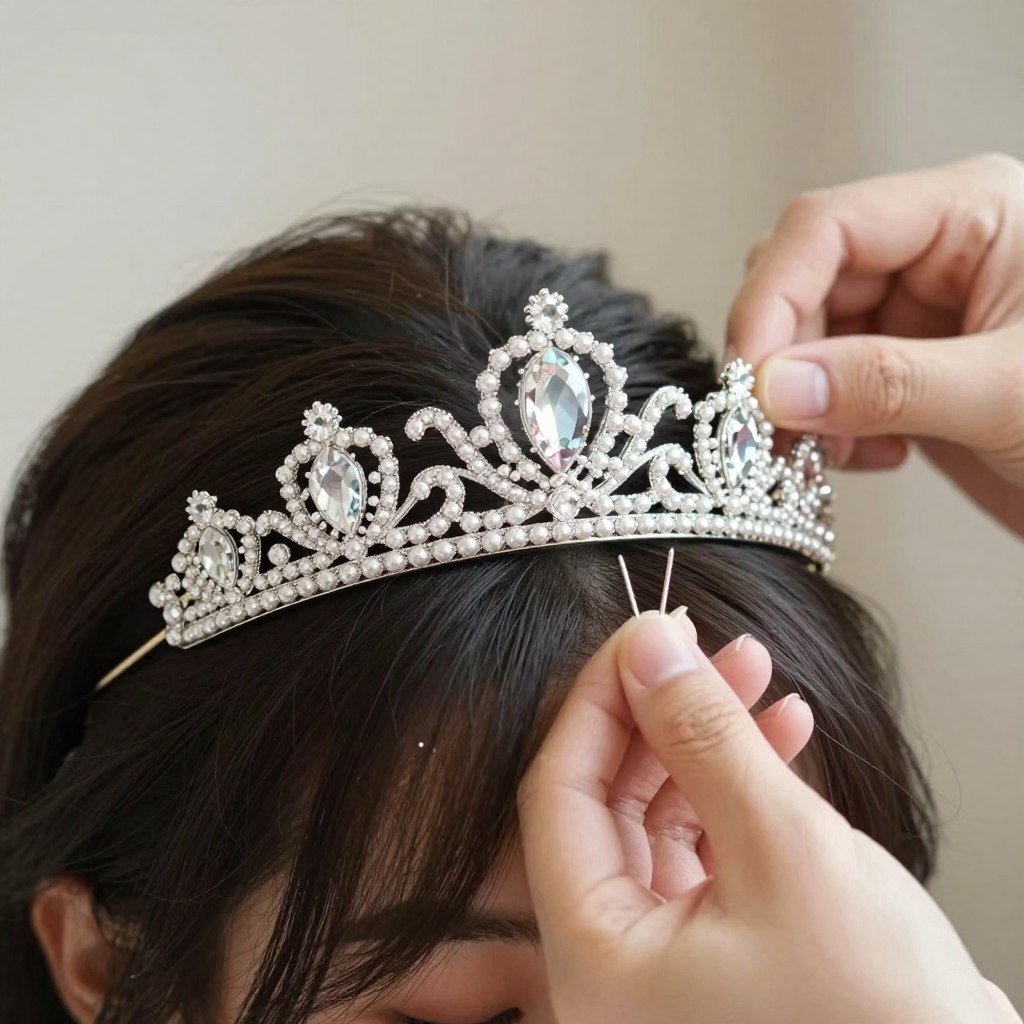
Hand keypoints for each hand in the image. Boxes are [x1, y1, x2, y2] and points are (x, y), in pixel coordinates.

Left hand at [518, 613, 1018, 1023]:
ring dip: (707, 745)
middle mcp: (614, 969)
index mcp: (594, 959)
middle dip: (663, 715)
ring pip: (660, 820)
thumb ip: (705, 738)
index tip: (646, 635)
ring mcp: (666, 968)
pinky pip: (706, 852)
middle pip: (609, 802)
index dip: (600, 700)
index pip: (560, 792)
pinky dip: (737, 793)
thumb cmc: (881, 1019)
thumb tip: (651, 647)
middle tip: (708, 650)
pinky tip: (780, 738)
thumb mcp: (785, 851)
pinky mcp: (720, 959)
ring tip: (757, 680)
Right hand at [727, 153, 1023, 535]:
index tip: (749, 379)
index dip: (772, 299)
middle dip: (782, 358)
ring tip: (833, 454)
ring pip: (810, 338)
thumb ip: (888, 384)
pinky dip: (829, 427)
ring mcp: (923, 314)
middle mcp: (938, 253)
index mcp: (971, 214)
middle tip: (771, 431)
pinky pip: (833, 384)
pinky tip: (873, 458)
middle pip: (806, 281)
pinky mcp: (913, 371)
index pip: (826, 228)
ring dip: (801, 401)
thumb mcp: (1010, 394)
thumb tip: (773, 388)